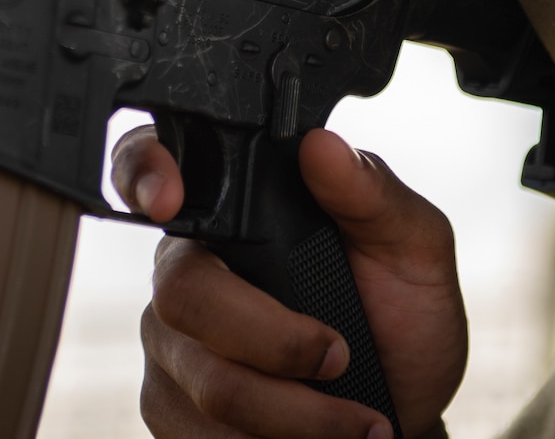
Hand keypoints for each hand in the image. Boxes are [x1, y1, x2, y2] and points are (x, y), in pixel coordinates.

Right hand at [112, 126, 465, 438]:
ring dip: (295, 413)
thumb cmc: (402, 320)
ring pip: (206, 382)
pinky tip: (311, 438)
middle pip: (184, 296)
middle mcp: (185, 271)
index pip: (152, 168)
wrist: (399, 412)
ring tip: (355, 420)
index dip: (142, 171)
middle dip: (277, 342)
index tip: (169, 198)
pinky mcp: (171, 412)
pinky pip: (200, 435)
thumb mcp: (412, 249)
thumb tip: (323, 145)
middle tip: (338, 357)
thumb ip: (372, 195)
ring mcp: (171, 345)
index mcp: (233, 212)